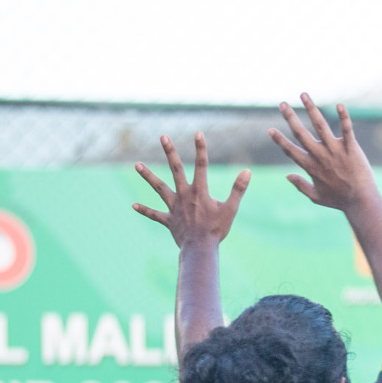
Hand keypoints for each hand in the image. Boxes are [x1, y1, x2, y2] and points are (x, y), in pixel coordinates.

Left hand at [133, 133, 249, 247]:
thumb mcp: (231, 209)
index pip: (201, 165)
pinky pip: (155, 214)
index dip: (200, 148)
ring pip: (159, 188)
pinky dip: (145, 210)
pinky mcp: (169, 220)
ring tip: (137, 165)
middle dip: (170, 152)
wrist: (200, 249)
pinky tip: (134, 205)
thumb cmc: (216, 230)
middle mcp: (184, 195)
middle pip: (175, 169)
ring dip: (148, 176)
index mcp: (199, 191)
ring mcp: (174, 207)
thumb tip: (247, 171)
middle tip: (163, 137)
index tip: (198, 133)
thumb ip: (238, 189)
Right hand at [270, 94, 375, 209]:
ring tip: (303, 94)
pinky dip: (343, 116)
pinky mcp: (351, 148)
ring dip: (311, 108)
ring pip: (320, 125)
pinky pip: (347, 129)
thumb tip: (287, 175)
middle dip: (290, 117)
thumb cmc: (339, 200)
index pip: (291, 150)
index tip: (270, 130)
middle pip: (301, 133)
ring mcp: (336, 151)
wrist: (361, 202)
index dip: (279, 140)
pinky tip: (339, 104)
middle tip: (282, 104)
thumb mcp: (316, 197)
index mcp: (311, 167)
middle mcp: (320, 156)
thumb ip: (301, 185)